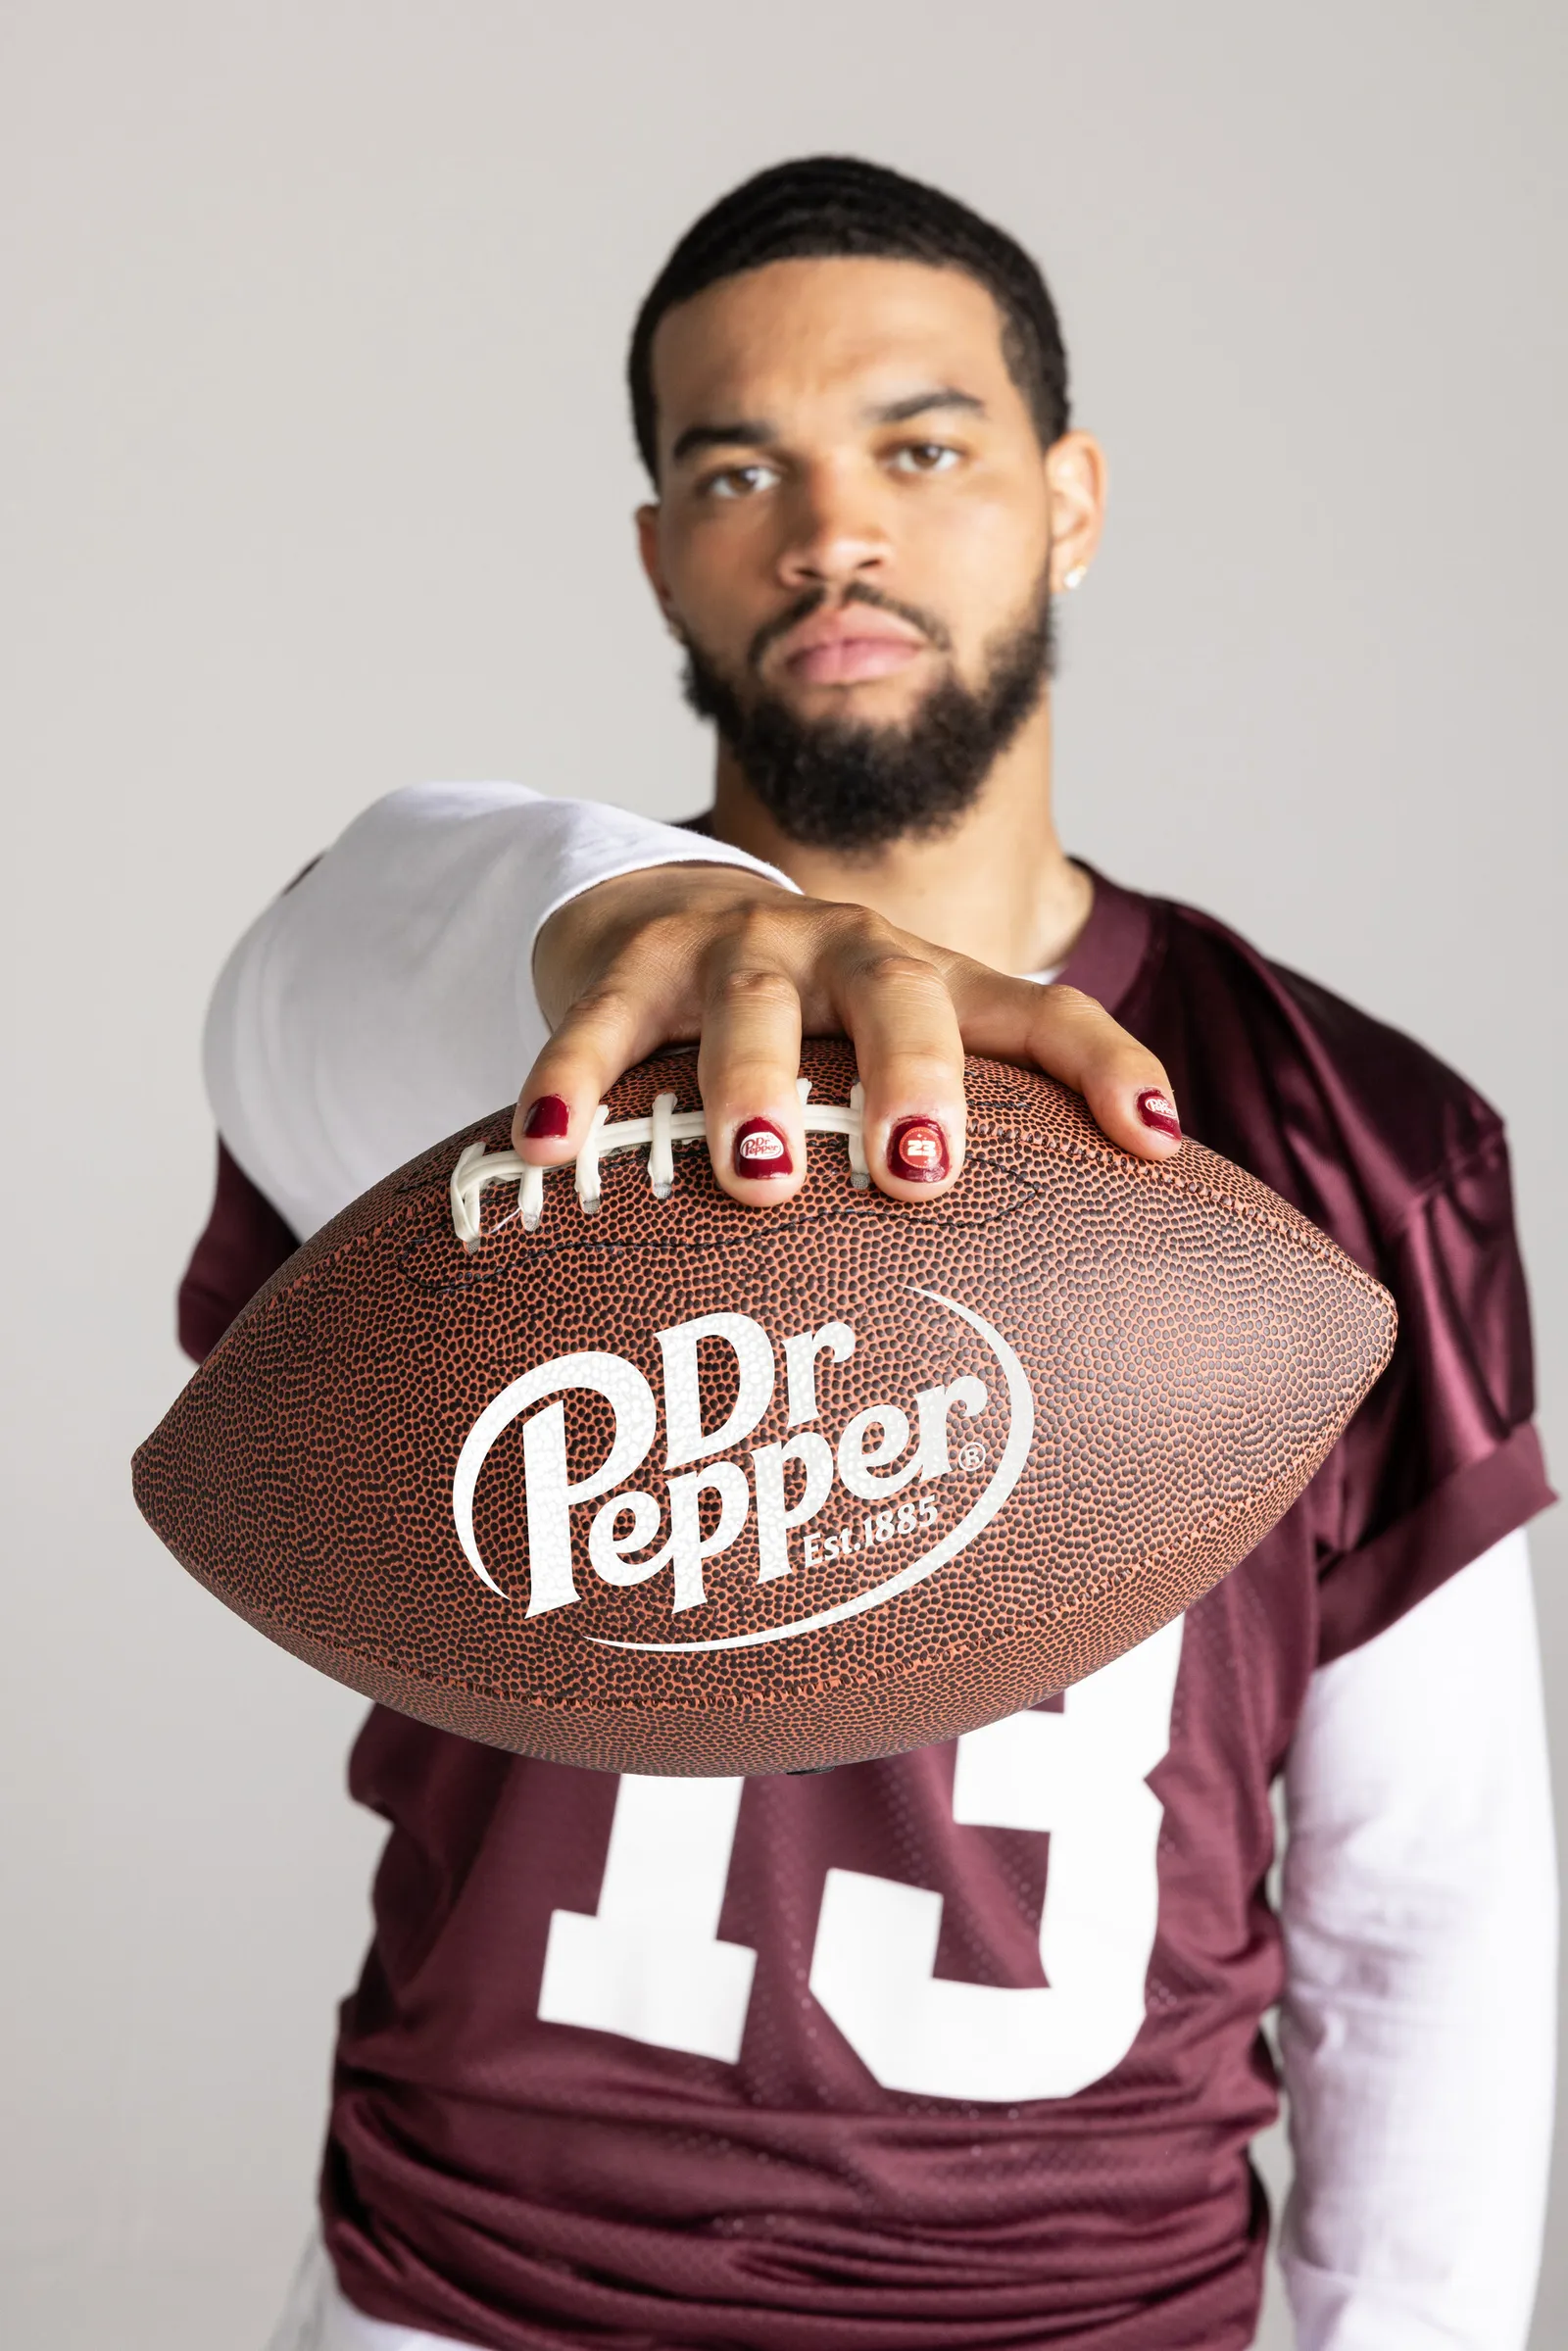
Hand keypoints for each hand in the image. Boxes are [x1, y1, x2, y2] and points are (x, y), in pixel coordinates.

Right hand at [517, 863, 1179, 1202]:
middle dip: (912, 1077)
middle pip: (900, 996)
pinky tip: (552, 1148)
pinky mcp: (632, 959)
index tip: (1158, 1142)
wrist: (659, 905)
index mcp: (932, 985)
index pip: (1042, 1014)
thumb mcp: (881, 1067)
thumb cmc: (807, 1030)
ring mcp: (737, 948)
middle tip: (916, 1170)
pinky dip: (574, 1082)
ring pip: (751, 1008)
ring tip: (753, 1173)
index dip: (1107, 1068)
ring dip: (751, 1087)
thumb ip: (952, 1154)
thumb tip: (1055, 1333)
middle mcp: (846, 955)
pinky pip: (601, 1023)